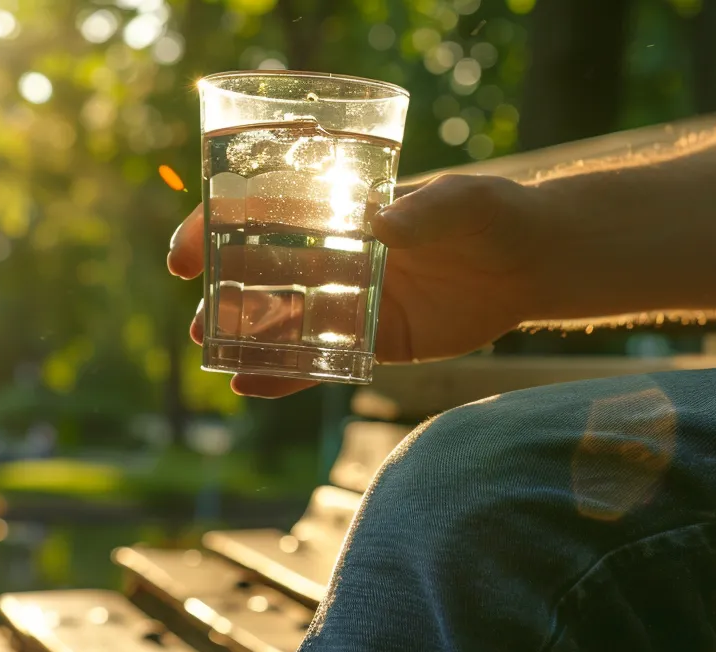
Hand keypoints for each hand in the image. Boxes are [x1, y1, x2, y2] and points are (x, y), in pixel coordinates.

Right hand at [168, 174, 550, 396]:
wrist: (532, 264)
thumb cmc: (492, 214)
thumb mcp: (464, 201)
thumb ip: (428, 210)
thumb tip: (384, 226)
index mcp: (338, 210)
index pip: (261, 214)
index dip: (213, 229)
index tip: (184, 252)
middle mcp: (333, 256)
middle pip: (260, 275)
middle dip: (223, 295)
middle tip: (201, 320)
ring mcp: (350, 301)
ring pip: (284, 323)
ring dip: (245, 337)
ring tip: (215, 354)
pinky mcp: (373, 342)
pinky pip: (320, 362)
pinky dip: (286, 376)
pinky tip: (251, 386)